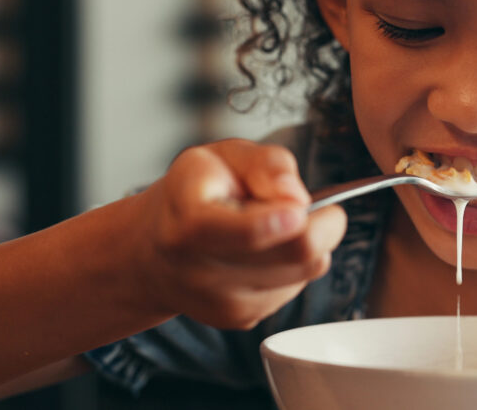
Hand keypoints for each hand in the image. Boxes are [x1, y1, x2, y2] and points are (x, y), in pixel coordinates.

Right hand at [131, 138, 345, 329]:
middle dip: (322, 222)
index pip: (244, 233)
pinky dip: (296, 265)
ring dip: (309, 243)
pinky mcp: (242, 319)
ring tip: (276, 226)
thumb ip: (264, 164)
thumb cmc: (194, 195)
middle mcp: (202, 273)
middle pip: (297, 253)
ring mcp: (224, 303)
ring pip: (307, 270)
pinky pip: (297, 286)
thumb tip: (297, 195)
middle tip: (305, 205)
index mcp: (189, 226)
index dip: (279, 220)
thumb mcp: (221, 157)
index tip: (299, 207)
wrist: (153, 250)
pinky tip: (267, 252)